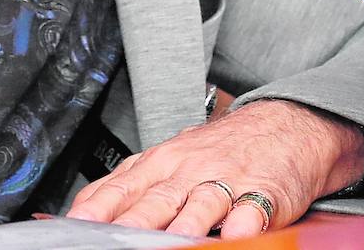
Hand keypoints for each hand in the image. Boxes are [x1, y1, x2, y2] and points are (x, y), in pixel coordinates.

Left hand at [67, 99, 363, 237]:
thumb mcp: (166, 159)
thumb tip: (78, 214)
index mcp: (160, 164)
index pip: (120, 190)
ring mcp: (228, 180)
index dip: (97, 211)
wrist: (285, 125)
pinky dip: (242, 224)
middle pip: (156, 202)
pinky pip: (252, 211)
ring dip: (187, 225)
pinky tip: (235, 234)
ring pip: (203, 204)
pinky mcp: (265, 193)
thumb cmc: (218, 150)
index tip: (78, 229)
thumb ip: (124, 186)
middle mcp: (189, 171)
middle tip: (119, 240)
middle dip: (135, 224)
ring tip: (176, 241)